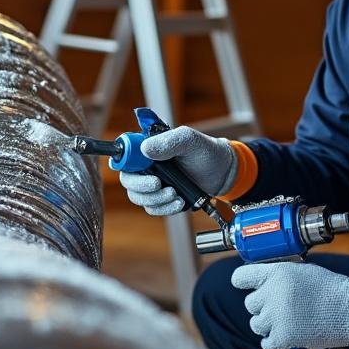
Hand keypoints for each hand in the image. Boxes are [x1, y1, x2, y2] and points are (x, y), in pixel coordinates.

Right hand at [117, 126, 236, 215]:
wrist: (224, 174)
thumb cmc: (207, 152)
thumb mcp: (190, 140)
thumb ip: (168, 141)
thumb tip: (145, 150)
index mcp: (149, 148)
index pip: (124, 155)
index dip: (125, 162)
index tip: (143, 168)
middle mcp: (147, 166)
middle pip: (127, 180)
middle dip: (141, 186)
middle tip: (159, 185)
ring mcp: (153, 183)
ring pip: (138, 197)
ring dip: (155, 199)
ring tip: (175, 194)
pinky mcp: (161, 199)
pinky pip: (152, 208)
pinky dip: (164, 208)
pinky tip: (179, 202)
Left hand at [230, 261, 348, 348]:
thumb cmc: (334, 289)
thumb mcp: (304, 271)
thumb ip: (280, 276)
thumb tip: (262, 283)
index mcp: (276, 272)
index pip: (240, 277)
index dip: (243, 282)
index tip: (248, 287)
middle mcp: (272, 293)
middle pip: (250, 304)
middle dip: (263, 308)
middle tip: (281, 310)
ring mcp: (277, 316)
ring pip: (256, 324)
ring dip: (269, 326)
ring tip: (288, 323)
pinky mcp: (284, 336)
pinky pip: (267, 343)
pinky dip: (275, 343)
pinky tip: (286, 338)